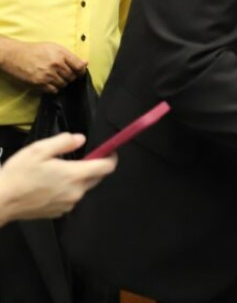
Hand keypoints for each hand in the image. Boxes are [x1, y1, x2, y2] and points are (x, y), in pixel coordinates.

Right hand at [0, 39, 86, 92]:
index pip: (79, 66)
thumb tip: (85, 63)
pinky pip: (54, 90)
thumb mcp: (54, 47)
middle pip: (72, 77)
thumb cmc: (35, 50)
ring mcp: (48, 75)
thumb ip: (70, 56)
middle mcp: (56, 64)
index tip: (79, 73)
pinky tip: (49, 82)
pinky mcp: (40, 83)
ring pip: (64, 84)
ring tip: (54, 77)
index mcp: (62, 54)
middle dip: (70, 77)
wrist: (15, 55)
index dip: (81, 71)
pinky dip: (54, 88)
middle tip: (63, 74)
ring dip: (61, 82)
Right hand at [0, 133, 115, 224]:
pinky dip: (67, 191)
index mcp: (75, 175)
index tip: (108, 151)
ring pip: (83, 188)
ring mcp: (68, 204)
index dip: (110, 157)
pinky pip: (71, 198)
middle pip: (97, 178)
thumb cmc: (18, 174)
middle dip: (93, 167)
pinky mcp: (59, 212)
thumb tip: (80, 139)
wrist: (0, 201)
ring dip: (79, 179)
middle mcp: (76, 192)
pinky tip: (50, 186)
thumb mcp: (39, 150)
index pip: (107, 167)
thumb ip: (64, 142)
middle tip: (78, 159)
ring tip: (58, 173)